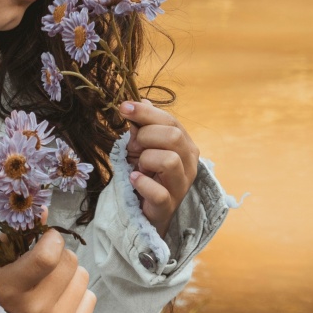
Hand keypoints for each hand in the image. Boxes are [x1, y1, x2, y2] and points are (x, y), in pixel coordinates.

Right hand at [0, 209, 96, 312]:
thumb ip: (16, 236)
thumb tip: (44, 210)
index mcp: (12, 289)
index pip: (48, 256)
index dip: (52, 239)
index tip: (46, 239)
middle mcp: (36, 310)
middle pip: (69, 261)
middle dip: (59, 256)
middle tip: (45, 265)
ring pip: (82, 277)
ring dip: (69, 275)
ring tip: (51, 284)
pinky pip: (90, 297)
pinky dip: (77, 294)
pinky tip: (59, 300)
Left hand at [120, 99, 199, 238]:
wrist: (145, 212)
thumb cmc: (147, 175)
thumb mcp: (143, 147)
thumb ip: (143, 126)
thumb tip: (141, 100)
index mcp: (185, 145)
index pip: (171, 121)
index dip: (146, 112)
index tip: (123, 107)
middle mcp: (189, 164)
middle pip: (173, 136)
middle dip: (146, 136)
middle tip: (133, 147)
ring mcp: (181, 186)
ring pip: (169, 160)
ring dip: (146, 159)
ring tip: (138, 167)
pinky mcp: (169, 205)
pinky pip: (158, 191)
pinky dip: (142, 183)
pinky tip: (133, 179)